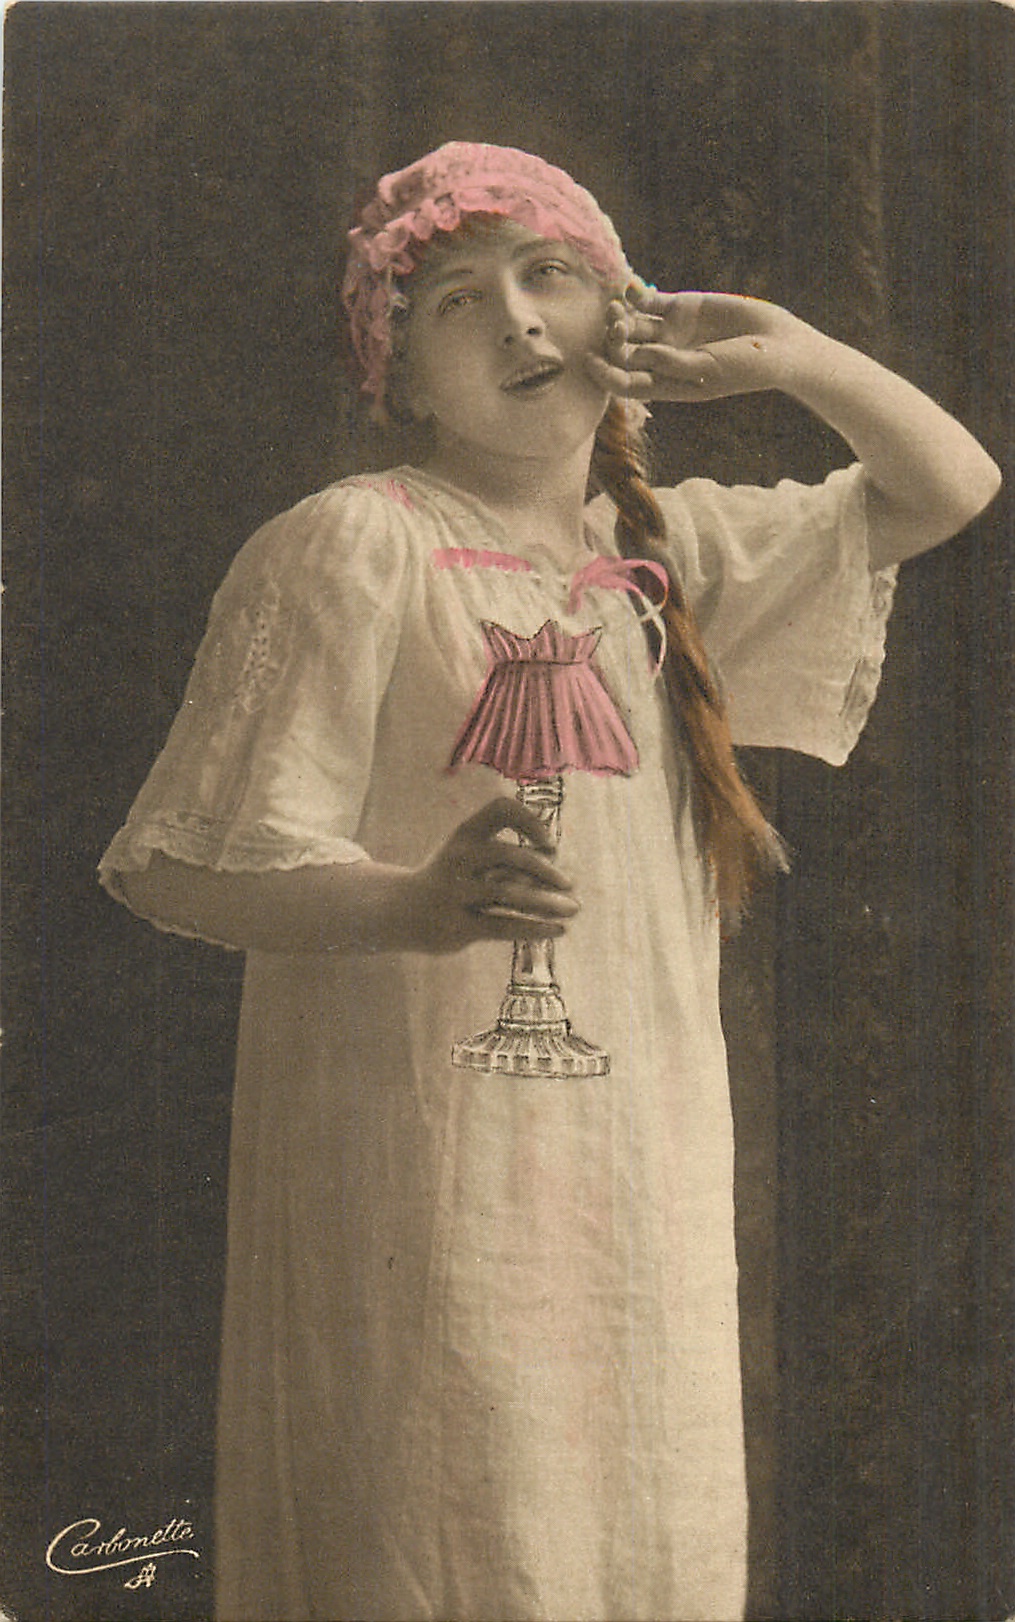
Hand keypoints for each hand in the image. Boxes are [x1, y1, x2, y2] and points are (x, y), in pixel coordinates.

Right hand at [402, 797, 579, 953]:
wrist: (401, 911)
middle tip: (569, 884)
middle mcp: (458, 858)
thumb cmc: (452, 880)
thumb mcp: (474, 860)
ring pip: (509, 894)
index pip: (500, 810)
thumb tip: (565, 879)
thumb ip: (512, 863)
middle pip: (509, 856)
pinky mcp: (457, 926)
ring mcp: (455, 893)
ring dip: (547, 902)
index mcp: (464, 834)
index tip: (549, 844)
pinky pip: (503, 926)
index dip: (530, 821)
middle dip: (545, 871)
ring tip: (574, 909)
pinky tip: (559, 930)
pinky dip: (535, 928)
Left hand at [585, 286, 809, 402]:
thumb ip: (673, 363)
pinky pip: (649, 301)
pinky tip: (628, 286)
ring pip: (632, 325)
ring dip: (620, 315)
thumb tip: (640, 353)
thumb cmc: (743, 368)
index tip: (589, 360)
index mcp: (665, 384)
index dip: (604, 373)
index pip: (624, 382)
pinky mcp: (680, 308)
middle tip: (613, 323)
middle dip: (613, 339)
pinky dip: (636, 294)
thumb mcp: (707, 370)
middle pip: (624, 352)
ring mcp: (669, 333)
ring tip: (616, 303)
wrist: (776, 343)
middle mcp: (661, 360)